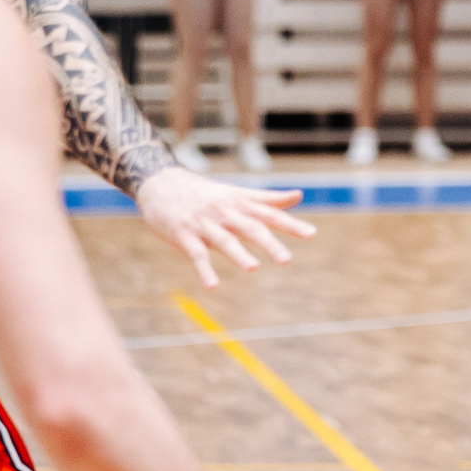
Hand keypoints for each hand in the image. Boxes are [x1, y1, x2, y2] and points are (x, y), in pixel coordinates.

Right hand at [133, 166, 315, 287]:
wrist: (159, 183)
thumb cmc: (203, 193)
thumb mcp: (236, 193)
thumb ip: (267, 198)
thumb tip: (298, 196)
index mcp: (239, 203)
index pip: (269, 213)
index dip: (290, 224)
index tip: (311, 234)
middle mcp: (224, 212)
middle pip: (249, 227)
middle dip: (268, 243)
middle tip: (286, 260)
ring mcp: (204, 224)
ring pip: (224, 240)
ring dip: (238, 254)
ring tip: (253, 268)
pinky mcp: (184, 235)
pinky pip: (196, 254)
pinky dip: (204, 271)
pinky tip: (212, 286)